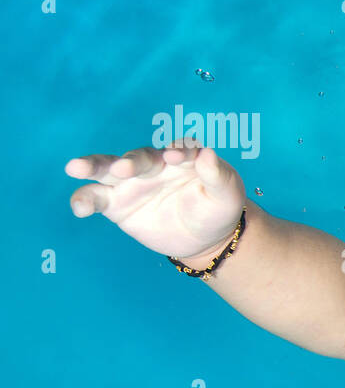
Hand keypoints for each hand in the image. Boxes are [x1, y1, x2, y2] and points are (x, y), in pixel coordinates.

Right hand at [64, 138, 246, 258]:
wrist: (205, 238)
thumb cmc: (218, 209)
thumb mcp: (227, 194)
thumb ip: (218, 174)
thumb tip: (208, 154)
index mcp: (182, 158)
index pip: (178, 149)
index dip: (176, 151)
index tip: (174, 157)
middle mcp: (153, 165)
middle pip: (138, 157)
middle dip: (130, 161)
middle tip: (124, 168)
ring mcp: (132, 182)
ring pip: (107, 169)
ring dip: (92, 166)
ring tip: (75, 167)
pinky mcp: (116, 203)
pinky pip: (96, 198)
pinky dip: (84, 199)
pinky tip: (78, 207)